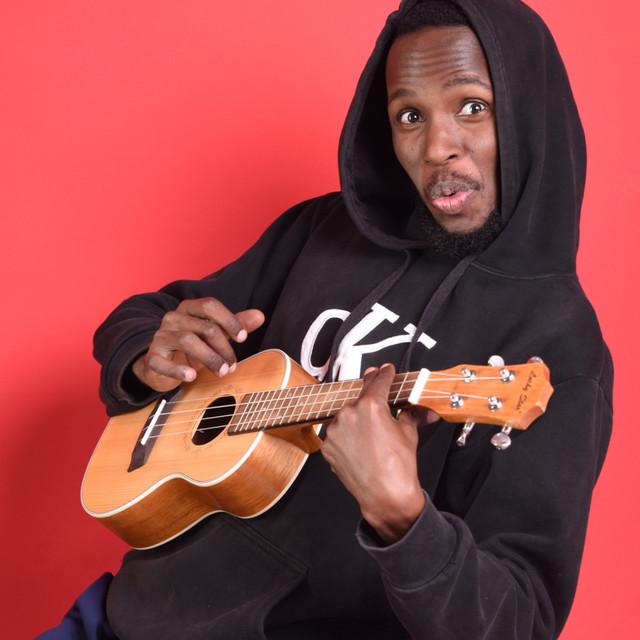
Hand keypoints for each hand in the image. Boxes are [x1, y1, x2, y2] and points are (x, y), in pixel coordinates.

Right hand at [132, 297, 264, 391]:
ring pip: (187, 340)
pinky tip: (192, 376)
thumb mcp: (216, 335)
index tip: (242, 338)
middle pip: (205, 327)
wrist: (162, 365)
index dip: (229, 320)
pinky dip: (178, 369)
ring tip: (222, 372)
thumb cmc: (193, 347)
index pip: (209, 305)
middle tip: (233, 365)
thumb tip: (260, 316)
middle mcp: (173, 318)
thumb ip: (236, 324)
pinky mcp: (152, 358)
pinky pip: (162, 362)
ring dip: (210, 358)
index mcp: (189, 308)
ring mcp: (161, 337)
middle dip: (224, 348)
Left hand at [321, 364, 437, 542]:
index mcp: (370, 406)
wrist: (385, 496)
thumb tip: (423, 409)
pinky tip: (359, 444)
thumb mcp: (408, 434)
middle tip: (379, 397)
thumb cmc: (399, 467)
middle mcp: (349, 414)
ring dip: (356, 417)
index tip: (385, 369)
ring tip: (370, 432)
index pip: (378, 382)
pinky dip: (346, 434)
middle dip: (370, 397)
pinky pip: (337, 433)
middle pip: (360, 397)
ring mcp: (335, 430)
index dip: (384, 373)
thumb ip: (410, 414)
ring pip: (346, 415)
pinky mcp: (328, 446)